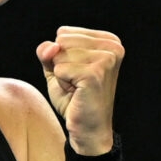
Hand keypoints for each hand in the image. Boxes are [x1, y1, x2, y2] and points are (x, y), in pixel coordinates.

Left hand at [36, 26, 123, 154]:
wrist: (86, 128)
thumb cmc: (73, 96)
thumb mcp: (56, 66)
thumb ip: (47, 50)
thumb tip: (52, 46)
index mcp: (108, 40)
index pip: (63, 33)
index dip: (61, 55)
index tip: (76, 72)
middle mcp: (112, 46)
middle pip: (61, 41)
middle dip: (60, 63)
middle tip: (76, 81)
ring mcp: (106, 59)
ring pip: (59, 54)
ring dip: (62, 74)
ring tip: (77, 87)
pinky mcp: (96, 74)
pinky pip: (60, 69)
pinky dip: (62, 83)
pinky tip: (76, 92)